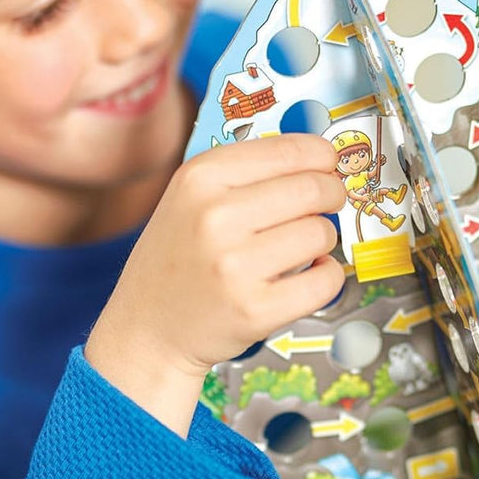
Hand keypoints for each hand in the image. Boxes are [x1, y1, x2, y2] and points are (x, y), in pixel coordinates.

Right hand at [86, 134, 346, 434]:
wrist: (147, 328)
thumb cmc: (178, 260)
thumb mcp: (190, 198)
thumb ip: (246, 173)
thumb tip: (319, 159)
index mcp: (200, 178)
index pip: (290, 150)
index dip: (322, 158)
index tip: (328, 166)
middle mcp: (215, 216)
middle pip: (314, 189)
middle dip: (331, 196)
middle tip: (328, 206)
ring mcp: (235, 265)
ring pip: (322, 233)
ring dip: (324, 240)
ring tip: (302, 248)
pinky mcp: (255, 309)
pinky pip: (326, 280)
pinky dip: (328, 276)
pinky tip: (308, 276)